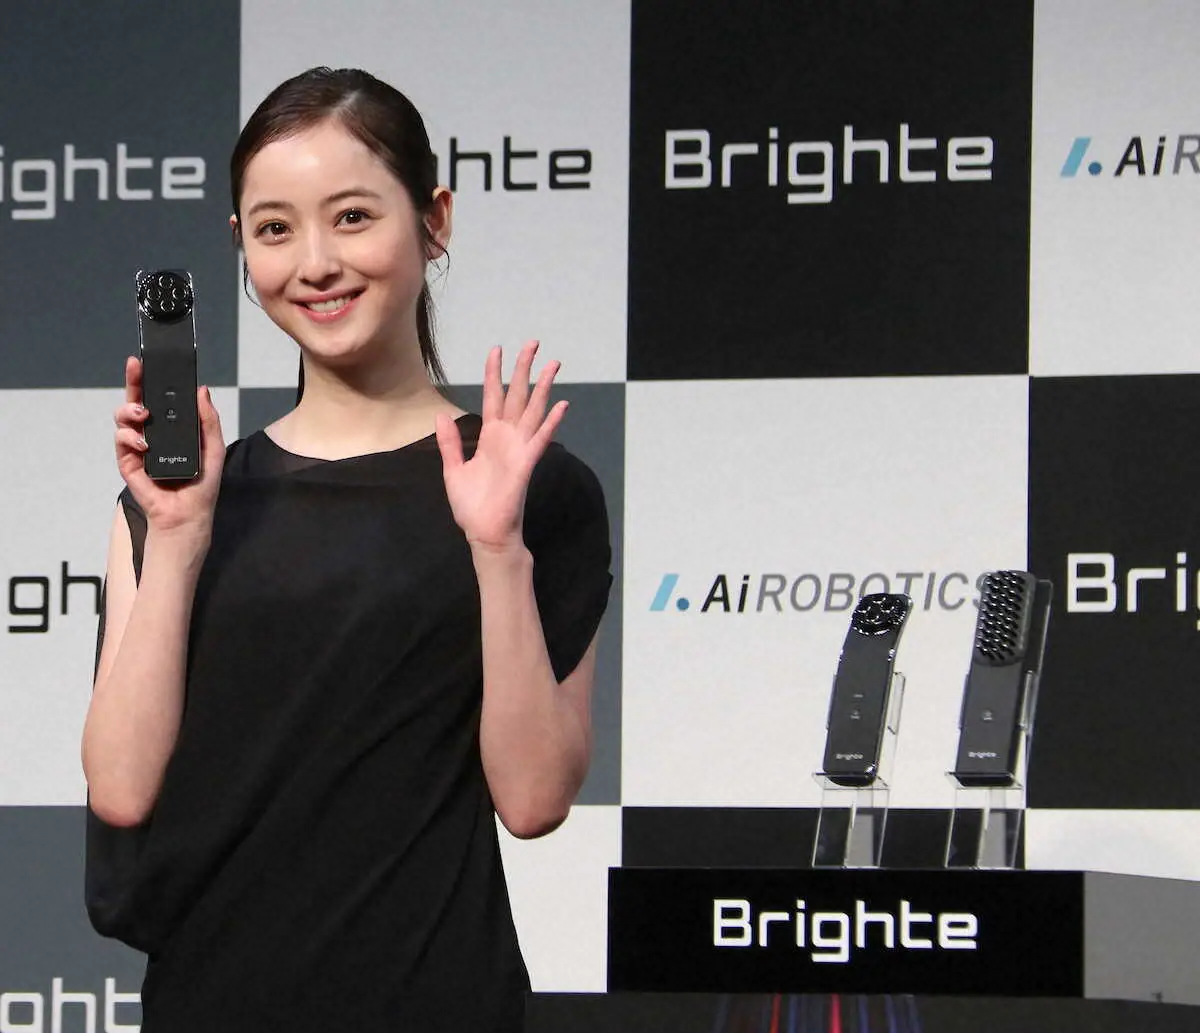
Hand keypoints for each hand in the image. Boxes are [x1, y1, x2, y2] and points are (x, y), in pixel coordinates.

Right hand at [113, 355, 225, 537]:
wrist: (188, 514)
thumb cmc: (202, 483)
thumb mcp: (213, 447)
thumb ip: (208, 420)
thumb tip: (202, 390)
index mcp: (172, 427)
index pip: (161, 398)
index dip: (154, 379)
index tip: (151, 361)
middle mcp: (153, 433)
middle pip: (137, 401)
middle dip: (134, 381)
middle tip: (136, 368)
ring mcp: (138, 446)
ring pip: (124, 417)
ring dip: (130, 410)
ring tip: (143, 415)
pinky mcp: (128, 462)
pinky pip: (122, 441)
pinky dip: (130, 438)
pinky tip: (144, 444)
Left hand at [435, 341, 566, 551]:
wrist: (483, 532)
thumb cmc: (471, 506)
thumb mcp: (453, 470)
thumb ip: (449, 443)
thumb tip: (441, 416)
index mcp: (489, 437)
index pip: (493, 397)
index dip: (494, 373)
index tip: (497, 350)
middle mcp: (507, 437)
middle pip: (517, 395)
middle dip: (524, 369)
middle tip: (532, 342)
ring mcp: (519, 449)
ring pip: (533, 410)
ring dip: (544, 387)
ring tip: (554, 363)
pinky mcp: (526, 463)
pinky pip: (540, 439)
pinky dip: (551, 423)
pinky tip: (562, 405)